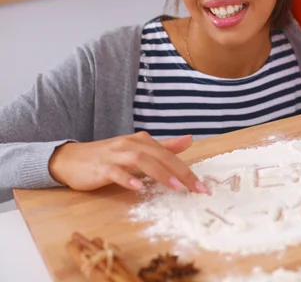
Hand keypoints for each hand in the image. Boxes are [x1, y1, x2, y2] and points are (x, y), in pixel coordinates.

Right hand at [48, 131, 210, 194]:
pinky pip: (115, 172)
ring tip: (176, 187)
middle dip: (181, 172)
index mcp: (142, 141)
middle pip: (160, 156)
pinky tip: (138, 187)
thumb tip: (189, 140)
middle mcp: (130, 145)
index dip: (188, 170)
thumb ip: (164, 147)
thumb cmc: (108, 156)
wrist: (70, 159)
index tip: (203, 187)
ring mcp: (115, 156)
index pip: (170, 154)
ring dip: (160, 173)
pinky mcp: (101, 168)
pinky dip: (127, 178)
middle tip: (197, 189)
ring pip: (141, 161)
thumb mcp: (138, 149)